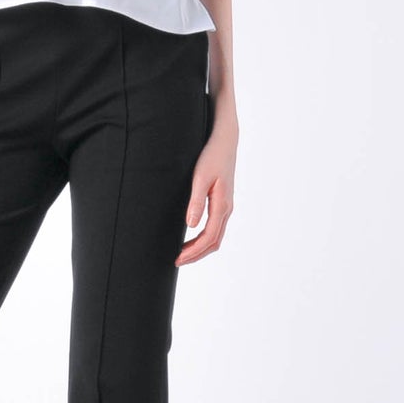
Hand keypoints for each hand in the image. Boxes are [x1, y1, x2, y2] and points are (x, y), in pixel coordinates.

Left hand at [175, 112, 236, 265]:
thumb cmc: (211, 156)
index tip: (178, 258)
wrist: (225, 141)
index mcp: (222, 205)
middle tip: (176, 261)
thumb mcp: (200, 177)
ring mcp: (226, 206)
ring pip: (216, 236)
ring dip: (200, 248)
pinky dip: (204, 239)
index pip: (209, 237)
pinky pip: (215, 228)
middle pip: (214, 242)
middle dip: (196, 254)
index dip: (194, 251)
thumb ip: (196, 201)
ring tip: (182, 253)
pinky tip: (191, 237)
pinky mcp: (222, 202)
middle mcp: (226, 209)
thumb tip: (191, 225)